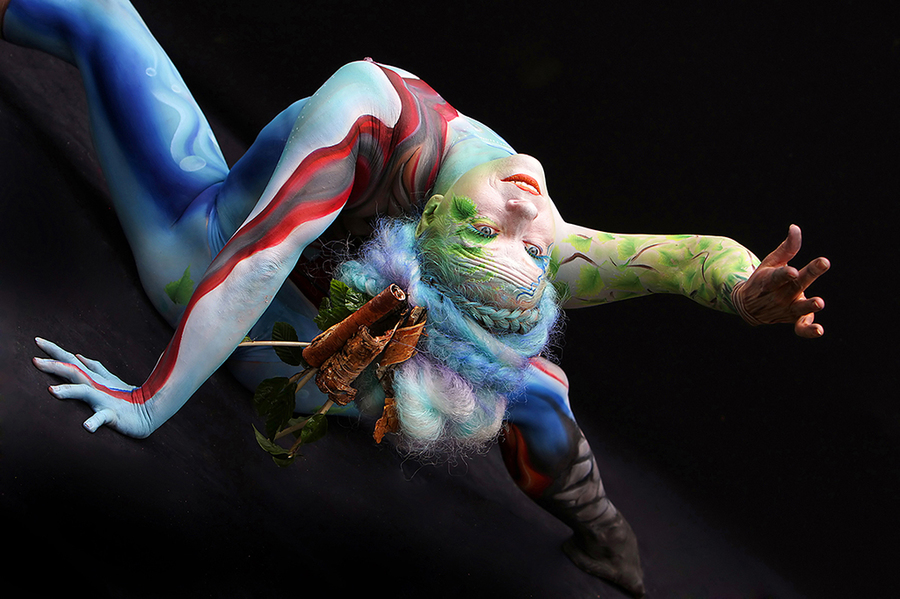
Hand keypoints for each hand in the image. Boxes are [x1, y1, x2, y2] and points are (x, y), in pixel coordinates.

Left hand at [33, 337, 152, 436]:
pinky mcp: (112, 414)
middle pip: (73, 372)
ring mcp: (103, 399)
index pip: (70, 361)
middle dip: (54, 366)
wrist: (149, 411)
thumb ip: (93, 367)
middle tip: (35, 361)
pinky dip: (94, 422)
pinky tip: (86, 427)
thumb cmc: (126, 397)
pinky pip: (103, 418)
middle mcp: (95, 385)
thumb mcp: (108, 379)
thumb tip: (78, 356)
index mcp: (92, 378)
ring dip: (69, 391)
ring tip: (52, 392)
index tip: (36, 341)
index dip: (54, 351)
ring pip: (85, 392)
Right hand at [732, 224, 829, 337]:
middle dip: (810, 274)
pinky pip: (800, 328)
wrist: (748, 306)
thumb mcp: (771, 263)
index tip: (793, 271)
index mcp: (771, 280)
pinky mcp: (793, 319)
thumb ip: (788, 248)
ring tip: (819, 302)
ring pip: (799, 308)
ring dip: (808, 305)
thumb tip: (795, 227)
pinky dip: (809, 330)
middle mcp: (779, 295)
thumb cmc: (764, 279)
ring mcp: (786, 309)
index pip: (779, 276)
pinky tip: (819, 330)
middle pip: (795, 285)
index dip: (785, 274)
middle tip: (823, 262)